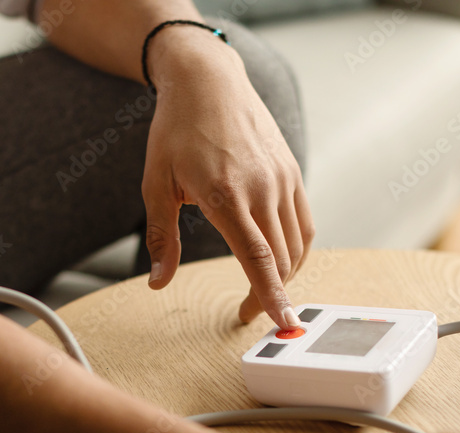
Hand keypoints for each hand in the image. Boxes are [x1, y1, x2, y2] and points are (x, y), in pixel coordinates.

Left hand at [141, 29, 313, 328]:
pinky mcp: (291, 172)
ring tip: (264, 290)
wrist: (208, 81)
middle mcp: (262, 188)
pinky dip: (296, 249)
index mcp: (226, 195)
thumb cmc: (176, 131)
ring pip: (297, 245)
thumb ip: (161, 238)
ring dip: (285, 275)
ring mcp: (282, 179)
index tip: (283, 325)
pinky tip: (280, 259)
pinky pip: (303, 222)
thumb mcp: (156, 184)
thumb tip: (158, 282)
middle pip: (281, 260)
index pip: (258, 259)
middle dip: (269, 295)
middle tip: (246, 313)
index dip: (271, 297)